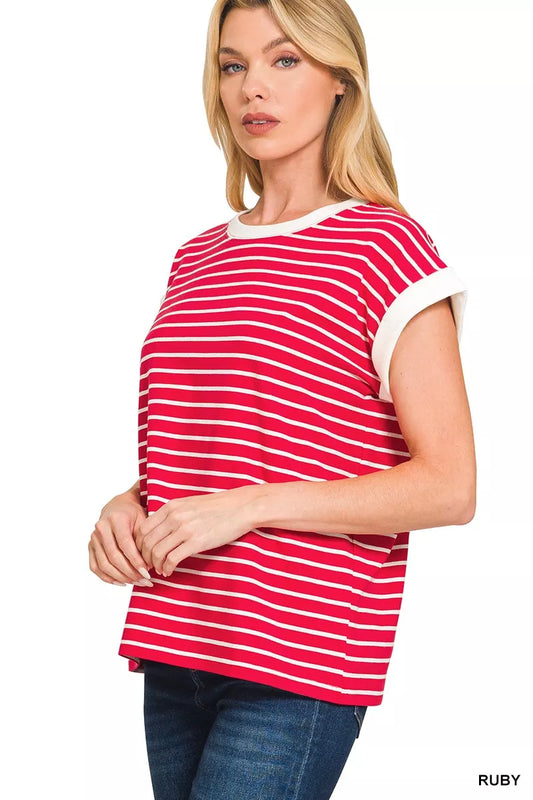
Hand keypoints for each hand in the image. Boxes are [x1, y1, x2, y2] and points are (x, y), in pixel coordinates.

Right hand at [88, 492, 152, 585]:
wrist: (118, 506)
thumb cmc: (134, 515)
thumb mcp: (143, 520)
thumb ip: (145, 540)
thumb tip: (149, 565)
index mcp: (116, 519)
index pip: (125, 544)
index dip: (136, 561)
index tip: (147, 573)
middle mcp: (101, 528)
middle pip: (113, 556)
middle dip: (130, 572)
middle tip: (144, 581)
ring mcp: (93, 538)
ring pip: (104, 564)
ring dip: (120, 577)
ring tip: (136, 583)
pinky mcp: (90, 546)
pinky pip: (95, 566)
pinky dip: (107, 577)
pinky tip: (121, 582)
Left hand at [135, 485, 259, 575]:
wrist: (241, 507)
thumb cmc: (218, 506)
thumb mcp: (190, 504)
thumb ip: (173, 514)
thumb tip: (159, 530)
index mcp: (171, 506)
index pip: (143, 528)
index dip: (139, 545)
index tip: (143, 553)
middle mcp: (174, 516)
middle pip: (146, 542)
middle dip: (144, 557)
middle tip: (149, 566)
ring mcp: (185, 529)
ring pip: (157, 552)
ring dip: (155, 565)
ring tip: (159, 570)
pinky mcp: (197, 542)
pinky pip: (172, 559)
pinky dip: (167, 568)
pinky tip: (169, 571)